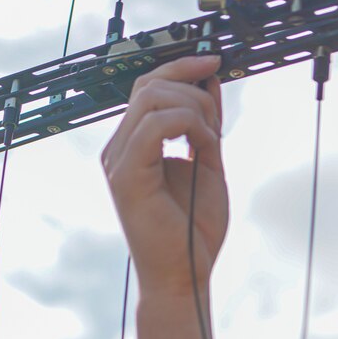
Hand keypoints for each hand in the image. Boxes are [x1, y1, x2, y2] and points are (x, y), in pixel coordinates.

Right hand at [101, 55, 226, 298]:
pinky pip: (156, 125)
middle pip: (148, 85)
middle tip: (219, 120)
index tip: (215, 62)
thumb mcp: (207, 162)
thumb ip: (205, 124)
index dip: (182, 68)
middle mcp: (118, 150)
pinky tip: (205, 149)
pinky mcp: (126, 176)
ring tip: (213, 141)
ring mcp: (118, 162)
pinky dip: (190, 126)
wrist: (185, 276)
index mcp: (132, 146)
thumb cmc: (194, 230)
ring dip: (196, 109)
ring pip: (153, 98)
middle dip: (193, 87)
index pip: (148, 87)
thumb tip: (210, 79)